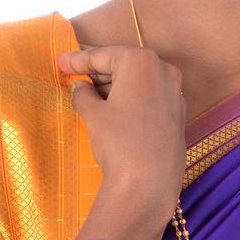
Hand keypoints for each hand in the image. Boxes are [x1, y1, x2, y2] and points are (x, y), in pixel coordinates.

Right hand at [56, 43, 186, 216]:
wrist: (149, 183)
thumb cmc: (119, 141)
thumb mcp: (94, 114)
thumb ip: (84, 94)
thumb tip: (80, 88)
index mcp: (141, 61)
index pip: (103, 55)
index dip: (78, 59)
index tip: (61, 62)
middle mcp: (163, 70)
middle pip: (124, 65)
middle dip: (98, 72)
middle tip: (74, 77)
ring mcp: (175, 93)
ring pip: (138, 82)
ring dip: (114, 87)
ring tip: (89, 96)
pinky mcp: (178, 114)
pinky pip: (149, 98)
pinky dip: (131, 100)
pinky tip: (114, 111)